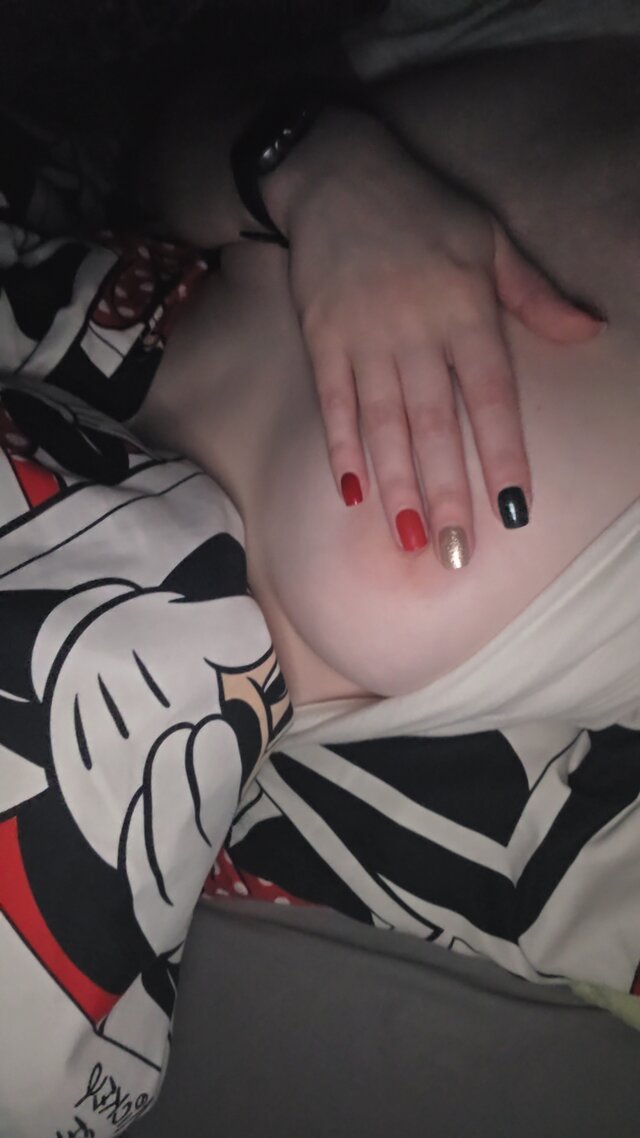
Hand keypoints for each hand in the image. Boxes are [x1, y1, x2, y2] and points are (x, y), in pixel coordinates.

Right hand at [268, 110, 602, 565]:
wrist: (337, 174)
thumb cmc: (423, 209)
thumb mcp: (490, 239)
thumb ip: (534, 294)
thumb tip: (589, 329)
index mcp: (466, 311)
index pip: (492, 398)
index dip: (503, 455)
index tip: (513, 509)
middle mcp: (417, 333)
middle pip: (436, 427)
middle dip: (447, 493)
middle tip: (456, 553)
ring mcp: (365, 338)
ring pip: (384, 425)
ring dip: (397, 485)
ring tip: (408, 539)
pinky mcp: (323, 339)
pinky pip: (332, 402)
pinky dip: (341, 447)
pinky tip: (350, 492)